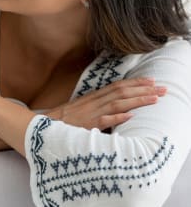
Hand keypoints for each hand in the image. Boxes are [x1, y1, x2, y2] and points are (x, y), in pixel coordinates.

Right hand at [47, 77, 165, 130]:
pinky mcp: (87, 125)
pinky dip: (116, 118)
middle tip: (161, 88)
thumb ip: (99, 105)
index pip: (117, 86)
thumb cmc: (65, 120)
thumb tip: (118, 108)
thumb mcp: (83, 108)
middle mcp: (94, 102)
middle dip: (143, 90)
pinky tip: (129, 116)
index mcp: (93, 97)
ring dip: (136, 101)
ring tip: (154, 99)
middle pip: (121, 92)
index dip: (135, 83)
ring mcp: (91, 113)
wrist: (45, 124)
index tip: (151, 80)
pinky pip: (103, 120)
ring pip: (117, 103)